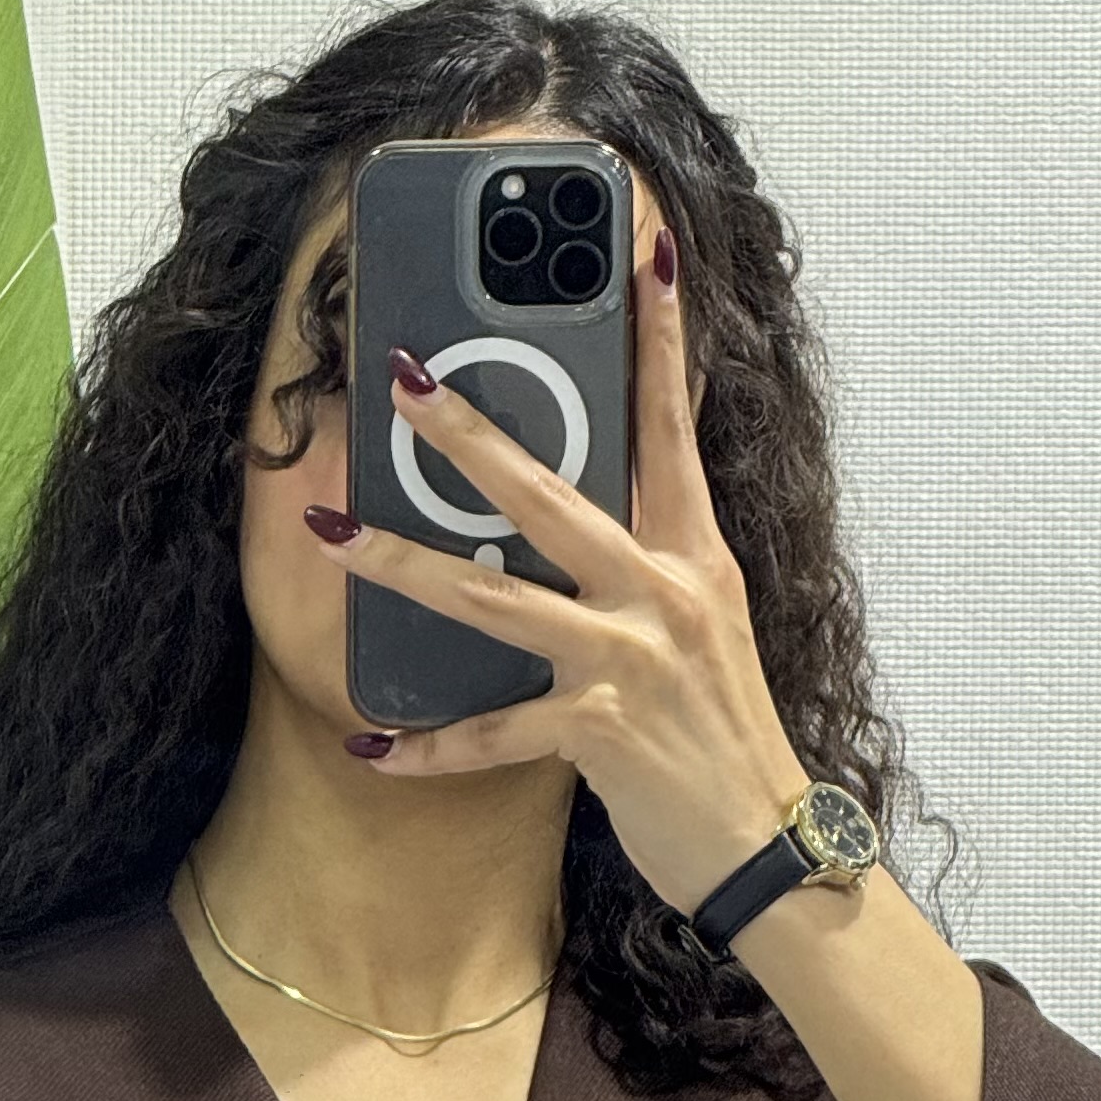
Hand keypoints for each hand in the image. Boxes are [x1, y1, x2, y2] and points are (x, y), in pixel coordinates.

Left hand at [305, 221, 810, 920]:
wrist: (766, 847)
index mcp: (696, 555)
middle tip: (405, 380)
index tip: (645, 254)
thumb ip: (653, 568)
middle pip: (550, 493)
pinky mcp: (599, 731)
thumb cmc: (726, 740)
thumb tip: (584, 526)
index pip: (673, 426)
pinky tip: (375, 748)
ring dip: (404, 564)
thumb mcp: (708, 629)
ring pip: (495, 598)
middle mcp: (663, 592)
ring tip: (335, 535)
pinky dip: (429, 746)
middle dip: (469, 433)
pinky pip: (491, 733)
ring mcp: (628, 659)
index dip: (662, 337)